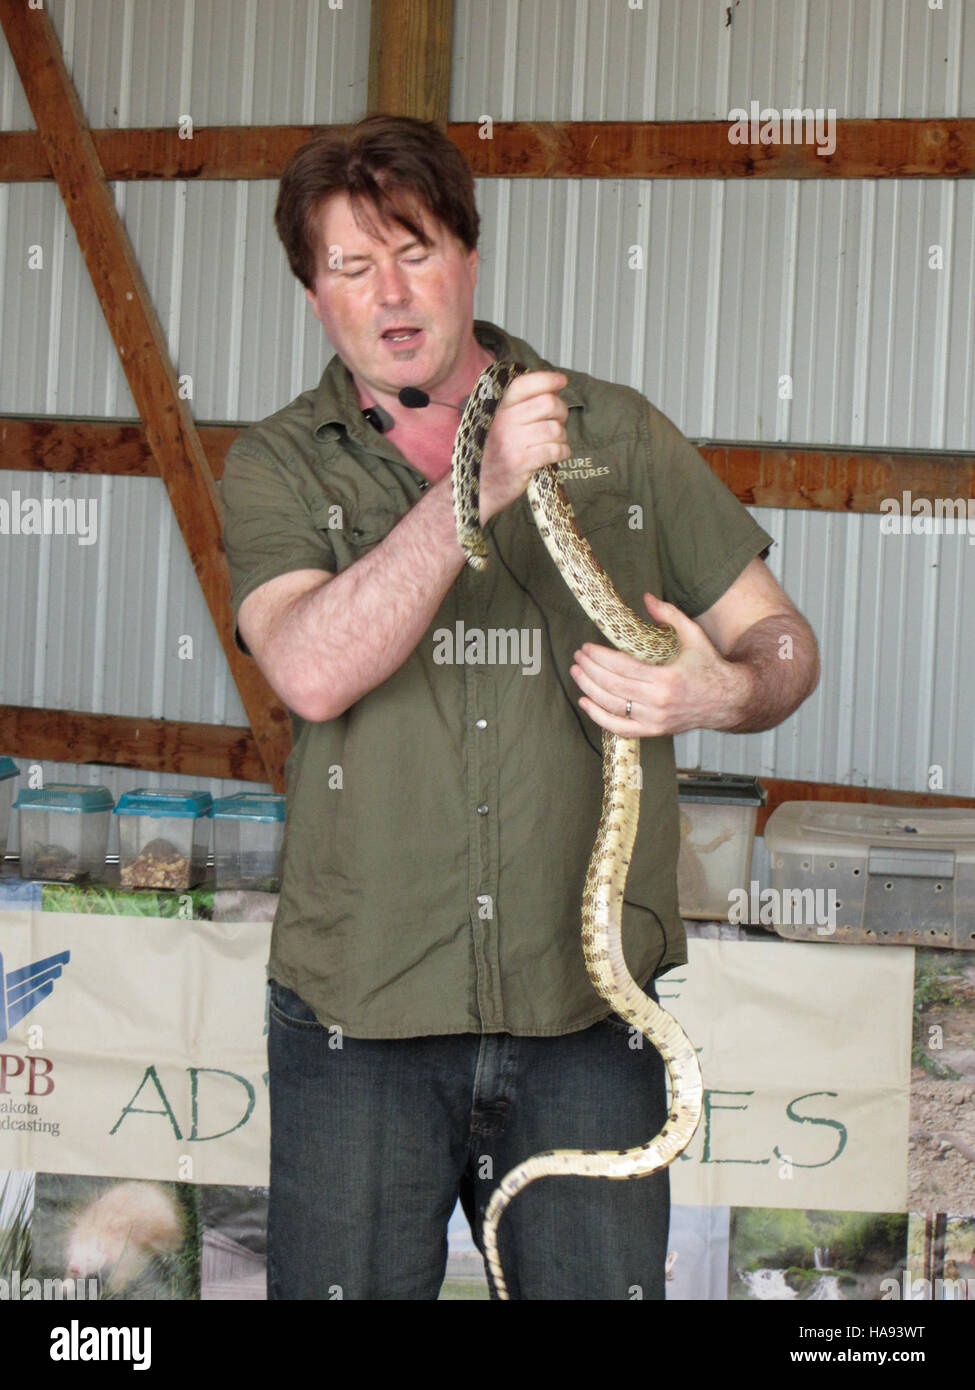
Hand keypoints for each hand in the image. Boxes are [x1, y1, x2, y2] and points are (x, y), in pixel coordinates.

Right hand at [476, 370, 571, 522]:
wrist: (476, 489)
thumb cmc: (489, 455)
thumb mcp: (494, 424)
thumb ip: (516, 407)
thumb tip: (550, 389)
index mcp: (496, 408)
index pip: (524, 384)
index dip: (547, 380)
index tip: (561, 382)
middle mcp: (502, 421)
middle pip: (548, 403)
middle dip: (561, 411)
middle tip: (559, 421)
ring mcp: (511, 442)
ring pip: (554, 428)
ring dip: (562, 436)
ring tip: (557, 442)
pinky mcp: (520, 462)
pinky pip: (554, 450)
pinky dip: (563, 451)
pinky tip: (558, 454)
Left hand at [570, 593, 753, 736]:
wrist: (729, 700)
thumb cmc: (710, 666)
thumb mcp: (693, 635)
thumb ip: (669, 615)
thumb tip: (646, 598)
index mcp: (667, 678)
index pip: (622, 667)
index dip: (600, 657)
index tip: (586, 647)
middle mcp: (659, 702)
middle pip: (612, 686)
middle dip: (590, 670)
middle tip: (578, 657)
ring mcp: (656, 719)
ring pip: (612, 706)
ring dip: (589, 689)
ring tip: (577, 673)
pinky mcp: (655, 731)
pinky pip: (620, 728)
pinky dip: (599, 717)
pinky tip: (585, 702)